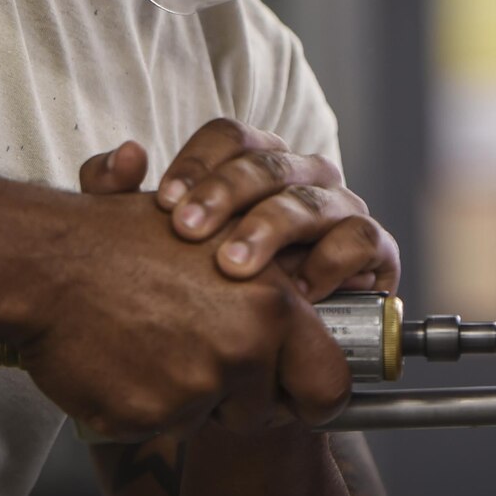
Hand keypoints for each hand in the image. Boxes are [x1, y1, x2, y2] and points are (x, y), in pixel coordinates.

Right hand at [19, 185, 348, 439]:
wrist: (41, 264)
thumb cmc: (122, 240)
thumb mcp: (210, 237)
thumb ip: (264, 276)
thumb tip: (303, 296)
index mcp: (272, 304)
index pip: (330, 383)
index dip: (313, 395)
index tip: (296, 396)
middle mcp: (244, 349)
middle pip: (262, 409)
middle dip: (235, 393)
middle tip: (190, 348)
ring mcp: (196, 388)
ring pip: (205, 415)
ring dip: (181, 392)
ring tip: (144, 338)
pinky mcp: (150, 416)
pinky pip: (157, 425)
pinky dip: (139, 402)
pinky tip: (116, 357)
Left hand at [79, 119, 398, 300]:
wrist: (265, 357)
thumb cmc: (208, 291)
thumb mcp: (155, 249)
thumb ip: (121, 200)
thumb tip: (124, 156)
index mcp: (253, 164)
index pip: (231, 137)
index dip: (198, 163)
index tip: (164, 203)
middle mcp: (301, 178)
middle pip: (268, 163)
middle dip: (225, 195)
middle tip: (187, 233)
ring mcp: (340, 209)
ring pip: (310, 198)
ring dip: (270, 228)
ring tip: (233, 266)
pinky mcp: (374, 249)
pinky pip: (360, 238)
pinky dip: (332, 259)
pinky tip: (299, 288)